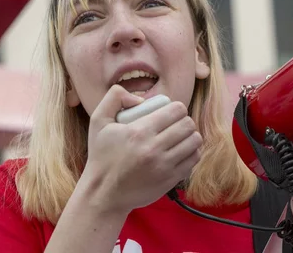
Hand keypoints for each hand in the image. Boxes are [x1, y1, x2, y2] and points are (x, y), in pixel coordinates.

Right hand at [79, 85, 202, 214]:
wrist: (103, 194)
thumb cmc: (101, 156)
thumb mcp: (98, 121)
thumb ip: (114, 97)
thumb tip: (141, 98)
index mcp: (139, 132)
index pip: (176, 110)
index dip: (177, 108)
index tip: (171, 112)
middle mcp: (153, 149)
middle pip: (188, 124)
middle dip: (185, 120)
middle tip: (177, 124)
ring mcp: (164, 166)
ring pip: (194, 141)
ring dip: (191, 135)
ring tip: (182, 136)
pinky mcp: (170, 180)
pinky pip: (194, 159)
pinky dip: (192, 152)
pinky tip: (183, 151)